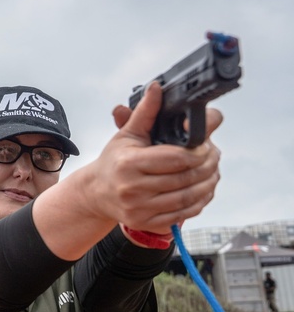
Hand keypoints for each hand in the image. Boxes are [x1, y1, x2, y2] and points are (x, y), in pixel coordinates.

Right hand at [86, 82, 222, 233]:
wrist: (96, 193)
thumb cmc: (114, 161)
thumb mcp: (127, 134)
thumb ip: (146, 112)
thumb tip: (157, 88)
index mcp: (129, 164)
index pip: (177, 158)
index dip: (199, 151)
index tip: (207, 144)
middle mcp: (133, 189)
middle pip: (186, 178)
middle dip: (208, 165)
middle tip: (214, 156)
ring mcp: (140, 209)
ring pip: (188, 197)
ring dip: (208, 184)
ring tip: (212, 172)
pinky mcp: (146, 223)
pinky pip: (182, 214)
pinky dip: (199, 202)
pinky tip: (202, 190)